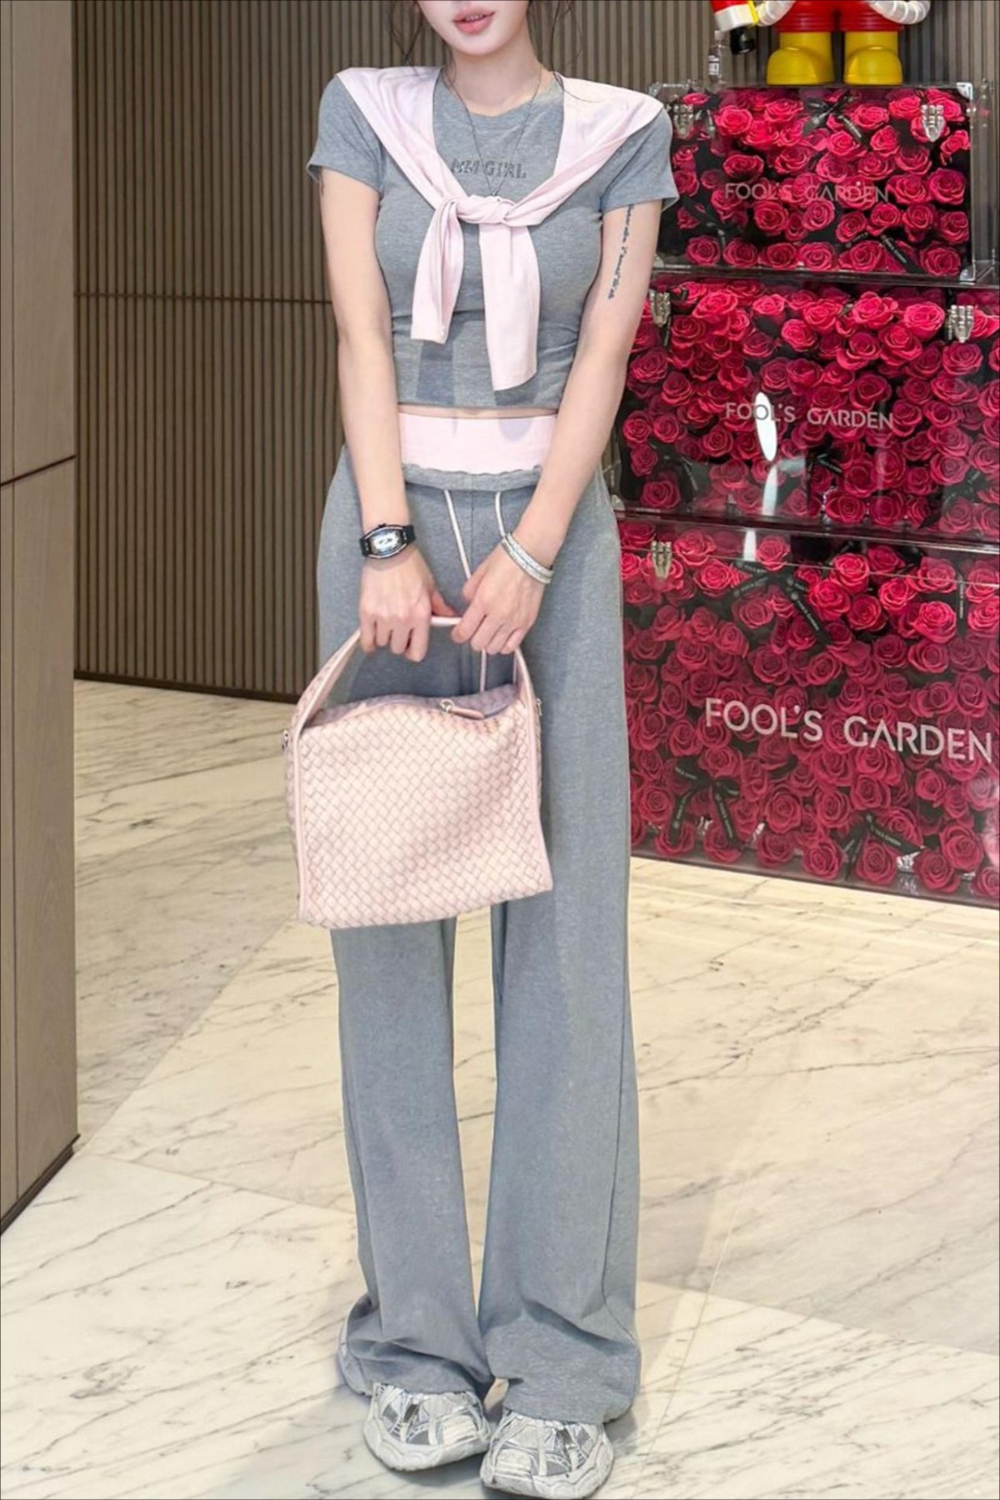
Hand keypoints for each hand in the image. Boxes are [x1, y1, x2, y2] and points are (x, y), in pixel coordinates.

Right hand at [359, 545, 453, 662]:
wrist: (389, 550)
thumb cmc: (410, 565)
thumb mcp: (430, 586)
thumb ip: (440, 607)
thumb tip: (451, 618)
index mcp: (421, 615)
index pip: (417, 651)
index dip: (414, 652)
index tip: (411, 648)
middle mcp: (402, 620)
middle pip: (398, 648)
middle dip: (399, 642)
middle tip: (398, 631)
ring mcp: (383, 617)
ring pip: (383, 643)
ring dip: (384, 637)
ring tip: (385, 626)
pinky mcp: (367, 612)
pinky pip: (367, 639)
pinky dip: (369, 643)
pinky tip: (371, 641)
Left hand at [451, 542, 545, 654]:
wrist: (530, 556)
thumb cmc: (507, 560)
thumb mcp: (479, 573)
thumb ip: (469, 592)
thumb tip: (468, 605)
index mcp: (483, 601)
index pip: (464, 631)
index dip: (458, 635)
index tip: (458, 634)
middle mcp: (498, 614)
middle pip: (478, 643)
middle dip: (472, 639)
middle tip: (474, 631)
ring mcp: (513, 621)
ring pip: (494, 648)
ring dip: (488, 643)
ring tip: (489, 633)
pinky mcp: (526, 623)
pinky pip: (511, 646)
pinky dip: (504, 645)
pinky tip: (502, 636)